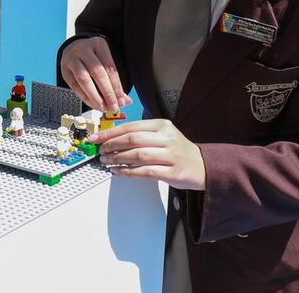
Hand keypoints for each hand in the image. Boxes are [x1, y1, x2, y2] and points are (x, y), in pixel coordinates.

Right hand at [60, 36, 129, 111]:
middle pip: (97, 73)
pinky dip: (84, 97)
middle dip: (107, 93)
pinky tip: (92, 103)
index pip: (110, 67)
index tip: (122, 101)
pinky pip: (74, 86)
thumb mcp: (105, 61)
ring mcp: (72, 59)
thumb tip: (125, 101)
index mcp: (99, 44)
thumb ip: (115, 81)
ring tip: (103, 107)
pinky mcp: (64, 70)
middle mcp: (84, 49)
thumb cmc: (94, 57)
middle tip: (113, 106)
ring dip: (94, 96)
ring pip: (84, 79)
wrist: (74, 48)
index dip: (116, 86)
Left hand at [91, 119, 205, 190]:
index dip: (110, 133)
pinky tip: (118, 171)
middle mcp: (167, 138)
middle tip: (100, 151)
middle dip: (112, 145)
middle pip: (132, 139)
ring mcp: (170, 155)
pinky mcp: (172, 172)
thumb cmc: (177, 150)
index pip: (131, 126)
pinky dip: (128, 172)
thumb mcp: (162, 135)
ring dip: (117, 159)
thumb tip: (112, 138)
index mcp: (162, 125)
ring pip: (137, 155)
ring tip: (106, 161)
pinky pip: (145, 172)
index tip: (97, 138)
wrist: (202, 166)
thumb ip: (141, 134)